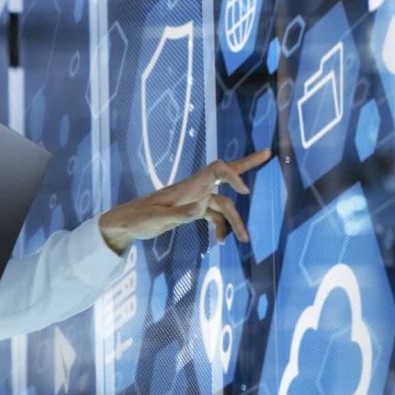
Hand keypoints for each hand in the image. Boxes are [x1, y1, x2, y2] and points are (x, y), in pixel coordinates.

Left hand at [98, 149, 274, 252]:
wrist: (125, 224)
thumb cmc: (138, 219)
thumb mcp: (157, 220)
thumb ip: (179, 215)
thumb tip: (200, 210)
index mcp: (188, 186)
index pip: (217, 169)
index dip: (233, 175)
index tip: (244, 192)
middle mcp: (195, 189)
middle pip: (225, 173)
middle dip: (247, 164)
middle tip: (269, 152)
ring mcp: (194, 199)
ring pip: (223, 204)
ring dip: (235, 220)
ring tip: (244, 240)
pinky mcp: (191, 210)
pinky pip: (213, 215)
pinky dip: (220, 227)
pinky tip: (219, 242)